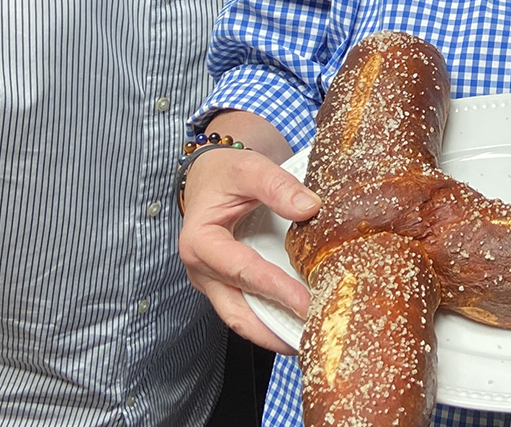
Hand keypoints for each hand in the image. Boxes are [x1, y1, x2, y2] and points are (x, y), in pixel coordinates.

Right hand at [177, 122, 321, 353]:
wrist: (209, 179)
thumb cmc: (224, 174)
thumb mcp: (247, 168)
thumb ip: (276, 185)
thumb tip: (309, 208)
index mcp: (200, 241)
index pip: (241, 270)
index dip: (274, 288)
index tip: (305, 303)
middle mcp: (201, 270)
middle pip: (236, 311)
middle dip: (273, 329)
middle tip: (309, 337)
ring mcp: (212, 283)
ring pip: (241, 319)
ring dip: (272, 333)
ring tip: (308, 341)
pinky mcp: (226, 287)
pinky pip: (247, 310)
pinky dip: (271, 321)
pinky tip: (298, 325)